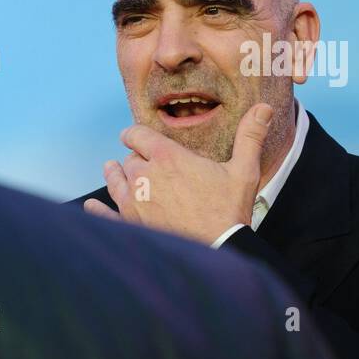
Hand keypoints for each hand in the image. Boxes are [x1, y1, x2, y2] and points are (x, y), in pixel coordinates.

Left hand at [84, 102, 272, 243]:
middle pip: (128, 160)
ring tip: (113, 171)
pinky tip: (93, 205)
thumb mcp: (244, 171)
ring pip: (115, 182)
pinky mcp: (131, 227)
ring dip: (115, 176)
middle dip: (134, 159)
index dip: (134, 134)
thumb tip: (265, 107)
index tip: (133, 136)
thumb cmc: (229, 211)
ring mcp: (134, 204)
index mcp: (167, 158)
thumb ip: (250, 136)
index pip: (137, 136)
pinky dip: (98, 209)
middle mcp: (144, 177)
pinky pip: (106, 215)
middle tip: (139, 162)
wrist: (218, 250)